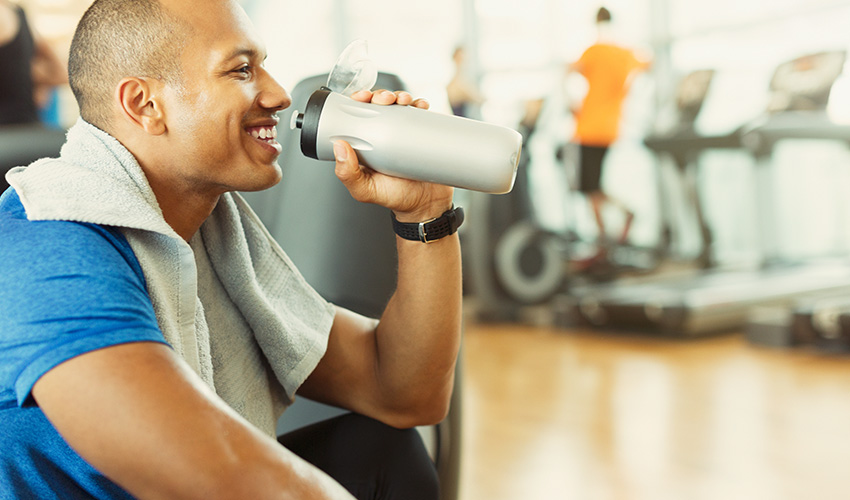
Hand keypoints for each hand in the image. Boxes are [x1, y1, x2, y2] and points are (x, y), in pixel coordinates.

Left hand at [332, 90, 453, 221]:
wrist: (426, 206)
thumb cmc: (394, 199)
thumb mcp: (364, 190)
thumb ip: (348, 174)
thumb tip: (339, 147)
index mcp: (366, 144)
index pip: (358, 115)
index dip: (358, 101)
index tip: (361, 97)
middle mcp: (384, 135)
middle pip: (379, 106)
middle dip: (380, 95)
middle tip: (384, 100)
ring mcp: (404, 134)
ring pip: (399, 106)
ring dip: (400, 96)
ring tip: (403, 100)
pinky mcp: (423, 135)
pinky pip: (421, 115)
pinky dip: (420, 104)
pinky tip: (420, 105)